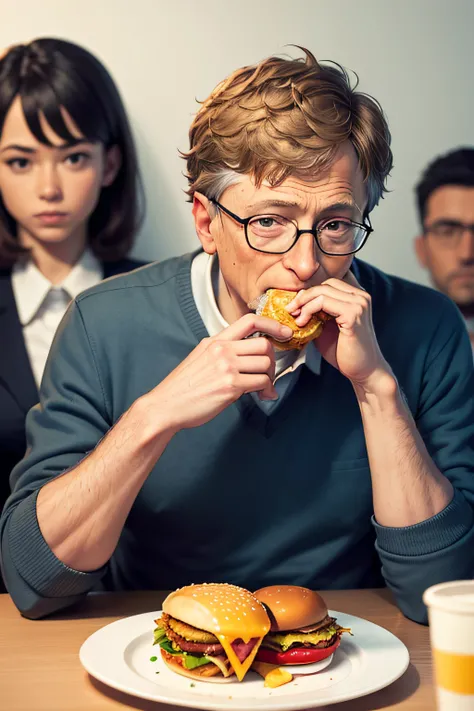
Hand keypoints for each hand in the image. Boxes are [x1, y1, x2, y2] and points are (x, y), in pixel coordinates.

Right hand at [147, 314, 292, 431]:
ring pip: (266, 364)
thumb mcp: (201, 358)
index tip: (284, 333)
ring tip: (263, 388)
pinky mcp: (230, 385)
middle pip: (264, 344)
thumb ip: (223, 353)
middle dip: (272, 360)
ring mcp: (226, 366)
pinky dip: (266, 390)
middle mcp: (222, 349)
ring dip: (270, 378)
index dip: (272, 324)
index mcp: (215, 340)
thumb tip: (249, 358)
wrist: (166, 405)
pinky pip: (262, 382)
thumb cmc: (184, 387)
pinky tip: (261, 396)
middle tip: (267, 374)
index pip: (249, 321)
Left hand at [285, 271, 390, 386]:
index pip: (329, 283)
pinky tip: (303, 323)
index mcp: (356, 297)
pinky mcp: (353, 314)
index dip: (309, 292)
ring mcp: (359, 304)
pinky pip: (324, 302)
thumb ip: (316, 312)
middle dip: (304, 296)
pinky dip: (309, 310)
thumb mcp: (326, 327)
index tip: (294, 307)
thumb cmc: (344, 352)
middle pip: (325, 284)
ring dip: (304, 303)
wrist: (363, 371)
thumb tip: (296, 302)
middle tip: (290, 310)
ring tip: (296, 319)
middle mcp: (360, 296)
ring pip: (323, 291)